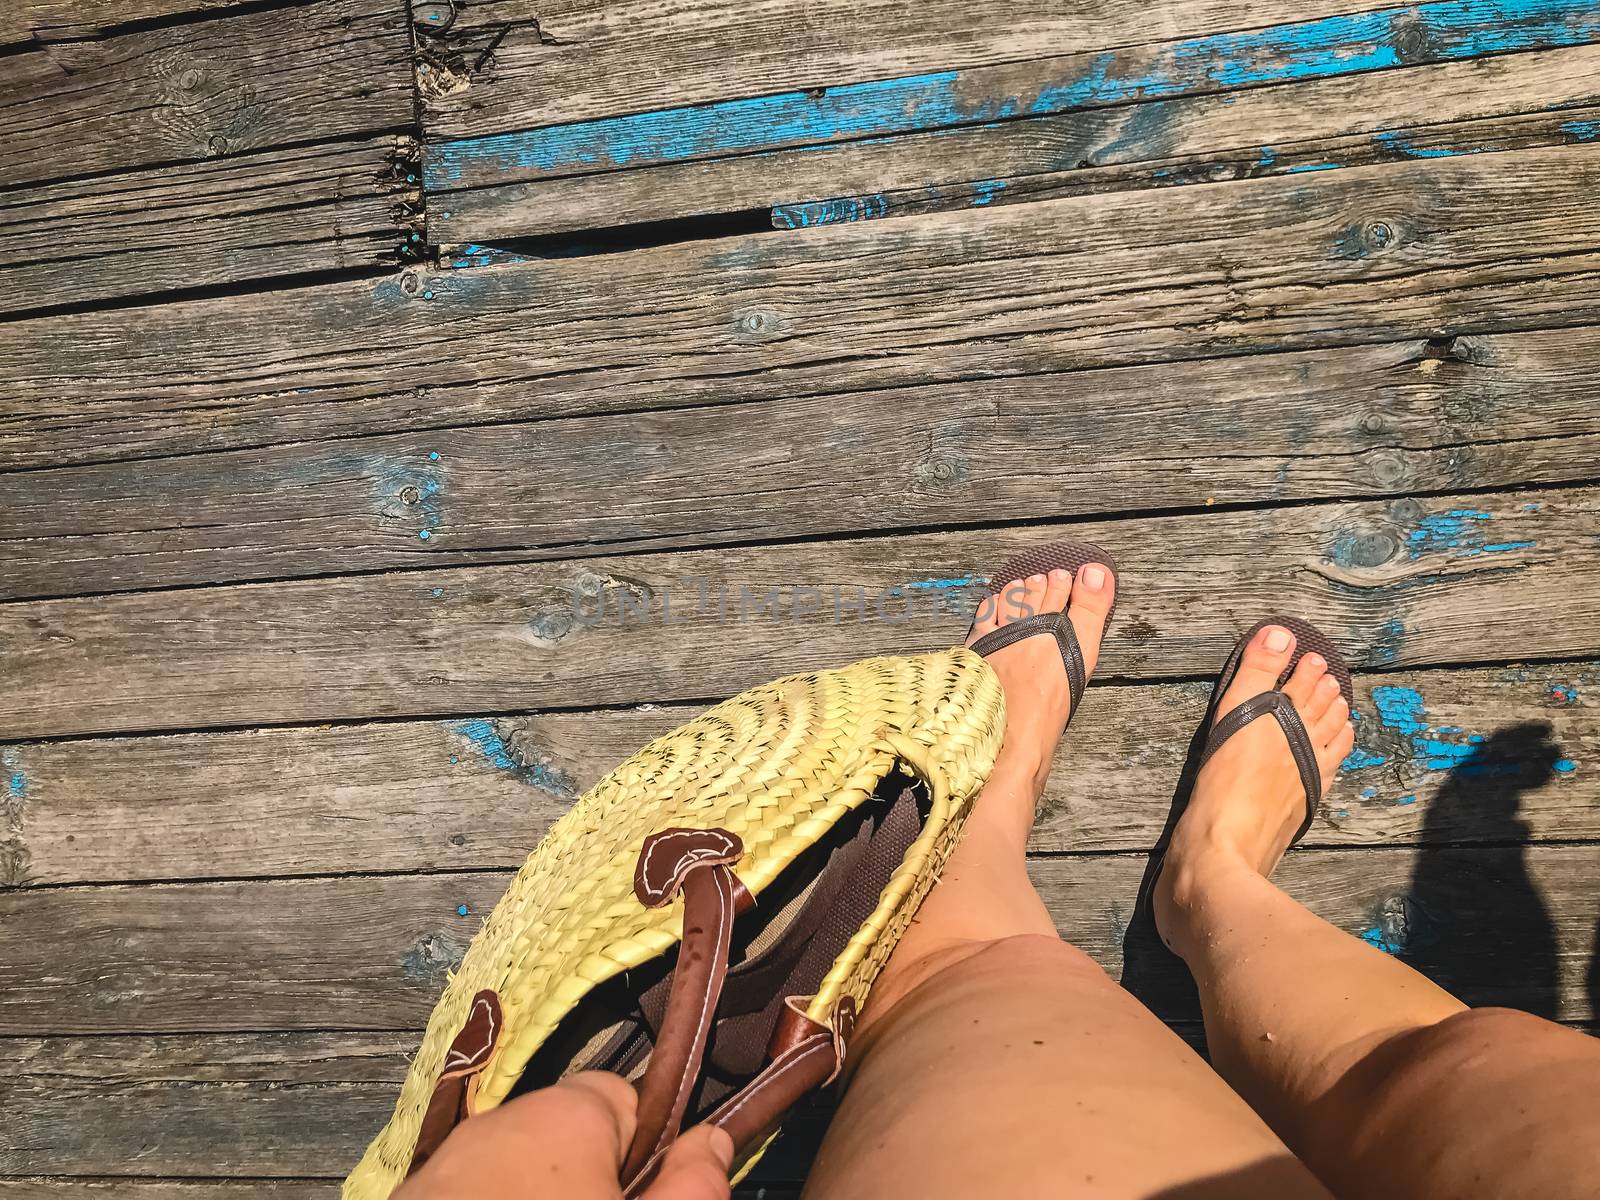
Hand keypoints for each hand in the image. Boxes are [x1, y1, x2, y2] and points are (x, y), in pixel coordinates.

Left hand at [395, 1072, 732, 1199]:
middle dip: (592, 1183)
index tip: (652, 1198)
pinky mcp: (413, 1199)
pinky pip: (471, 1197)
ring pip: (515, 1176)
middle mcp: (499, 1124)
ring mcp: (444, 1168)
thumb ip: (690, 1187)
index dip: (649, 1150)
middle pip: (569, 1141)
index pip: (626, 1098)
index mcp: (565, 1113)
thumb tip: (711, 1140)